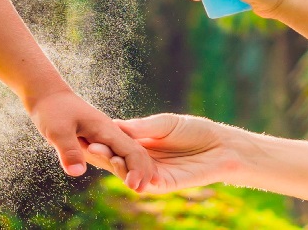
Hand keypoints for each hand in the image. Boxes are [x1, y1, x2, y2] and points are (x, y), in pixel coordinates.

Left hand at [26, 90, 155, 191]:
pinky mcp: (98, 137)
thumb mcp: (57, 131)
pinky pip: (117, 150)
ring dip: (136, 167)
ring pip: (128, 150)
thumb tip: (77, 173)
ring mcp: (105, 133)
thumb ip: (69, 150)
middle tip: (143, 190)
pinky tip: (124, 172)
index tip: (138, 188)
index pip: (131, 150)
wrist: (48, 95)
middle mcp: (109, 131)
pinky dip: (125, 162)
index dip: (137, 169)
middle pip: (135, 151)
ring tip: (139, 185)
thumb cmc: (52, 110)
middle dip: (142, 170)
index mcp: (105, 129)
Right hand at [87, 113, 240, 193]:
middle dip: (103, 153)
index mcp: (141, 143)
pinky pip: (146, 184)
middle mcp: (144, 160)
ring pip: (128, 174)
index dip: (102, 139)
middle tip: (89, 145)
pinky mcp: (165, 184)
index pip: (116, 143)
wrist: (221, 146)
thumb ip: (143, 127)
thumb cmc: (195, 130)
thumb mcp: (165, 123)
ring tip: (105, 155)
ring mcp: (153, 173)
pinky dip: (134, 177)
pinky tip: (126, 168)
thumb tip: (116, 125)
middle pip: (118, 159)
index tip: (86, 132)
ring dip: (115, 165)